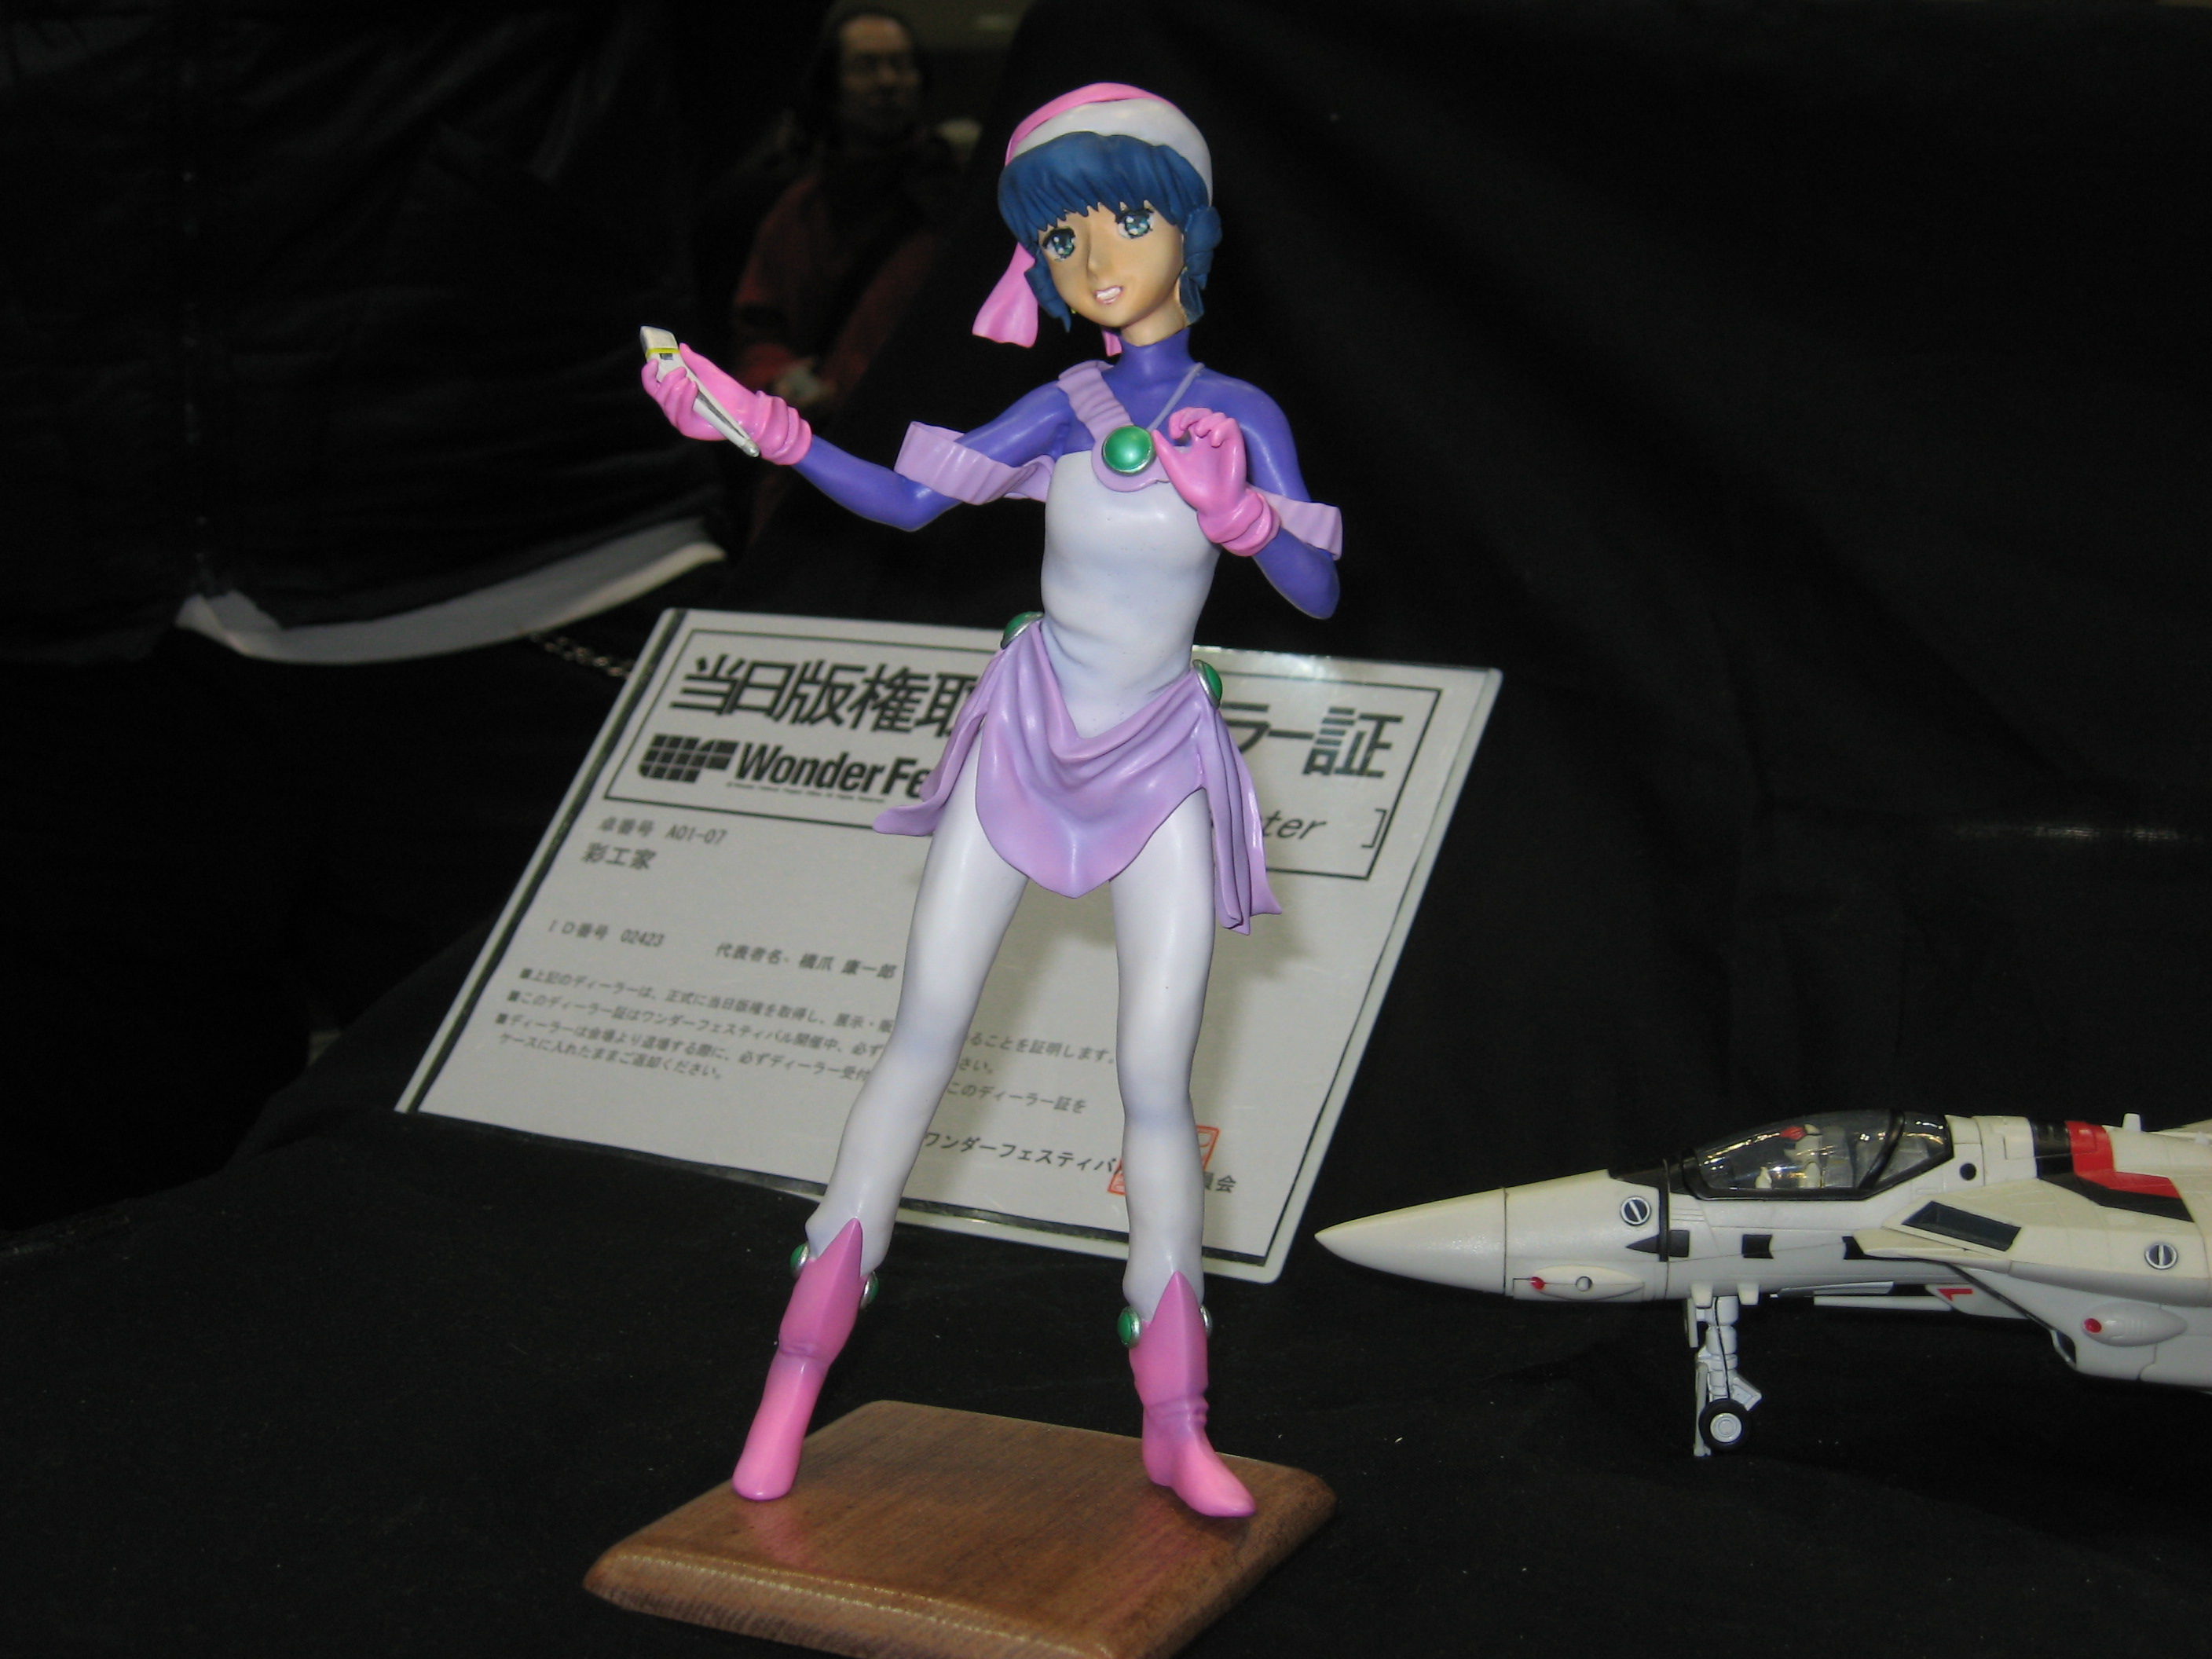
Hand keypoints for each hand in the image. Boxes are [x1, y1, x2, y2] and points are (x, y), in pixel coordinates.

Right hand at [639, 344, 811, 463]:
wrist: (747, 409)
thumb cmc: (729, 392)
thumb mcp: (708, 371)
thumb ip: (693, 360)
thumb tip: (681, 347)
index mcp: (676, 393)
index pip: (653, 384)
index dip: (648, 373)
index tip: (653, 360)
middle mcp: (675, 406)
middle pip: (657, 394)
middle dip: (666, 379)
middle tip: (681, 370)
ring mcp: (680, 418)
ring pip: (666, 404)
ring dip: (675, 389)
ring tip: (689, 380)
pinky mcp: (688, 428)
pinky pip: (679, 415)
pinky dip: (684, 399)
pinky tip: (693, 388)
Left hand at [1158, 407, 1276, 554]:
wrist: (1215, 507)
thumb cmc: (1197, 491)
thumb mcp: (1174, 468)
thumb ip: (1164, 451)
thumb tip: (1154, 432)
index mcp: (1197, 443)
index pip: (1189, 418)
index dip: (1179, 417)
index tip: (1173, 433)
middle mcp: (1210, 439)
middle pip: (1203, 412)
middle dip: (1190, 414)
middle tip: (1181, 429)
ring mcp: (1223, 441)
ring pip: (1218, 416)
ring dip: (1205, 420)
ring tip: (1198, 435)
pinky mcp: (1235, 444)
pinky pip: (1231, 424)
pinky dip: (1220, 428)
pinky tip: (1213, 442)